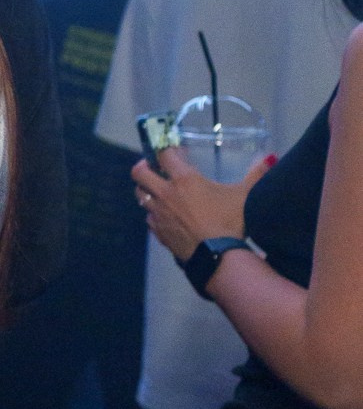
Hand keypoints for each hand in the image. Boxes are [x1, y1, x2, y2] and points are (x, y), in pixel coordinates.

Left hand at [131, 145, 269, 261]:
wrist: (217, 259)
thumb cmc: (230, 222)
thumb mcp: (246, 195)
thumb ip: (257, 174)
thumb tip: (271, 156)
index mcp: (184, 179)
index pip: (163, 154)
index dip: (165, 149)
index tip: (174, 151)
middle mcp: (165, 194)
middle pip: (138, 173)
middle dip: (144, 167)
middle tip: (155, 168)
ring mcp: (159, 214)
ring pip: (140, 196)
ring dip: (147, 191)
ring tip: (160, 191)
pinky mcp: (158, 233)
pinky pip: (149, 218)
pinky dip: (154, 214)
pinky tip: (167, 217)